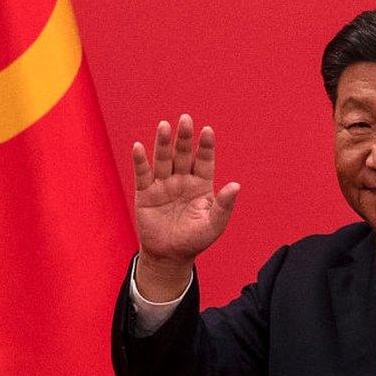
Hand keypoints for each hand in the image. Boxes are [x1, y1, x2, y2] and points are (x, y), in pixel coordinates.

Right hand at [132, 114, 239, 300]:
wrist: (169, 256)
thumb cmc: (195, 240)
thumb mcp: (214, 224)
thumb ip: (224, 205)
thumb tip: (236, 185)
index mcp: (201, 184)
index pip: (205, 160)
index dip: (206, 146)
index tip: (207, 130)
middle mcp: (182, 179)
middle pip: (183, 154)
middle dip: (184, 137)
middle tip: (186, 119)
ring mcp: (163, 184)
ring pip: (163, 159)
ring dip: (163, 143)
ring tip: (164, 126)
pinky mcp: (145, 192)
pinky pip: (143, 173)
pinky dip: (140, 160)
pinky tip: (139, 147)